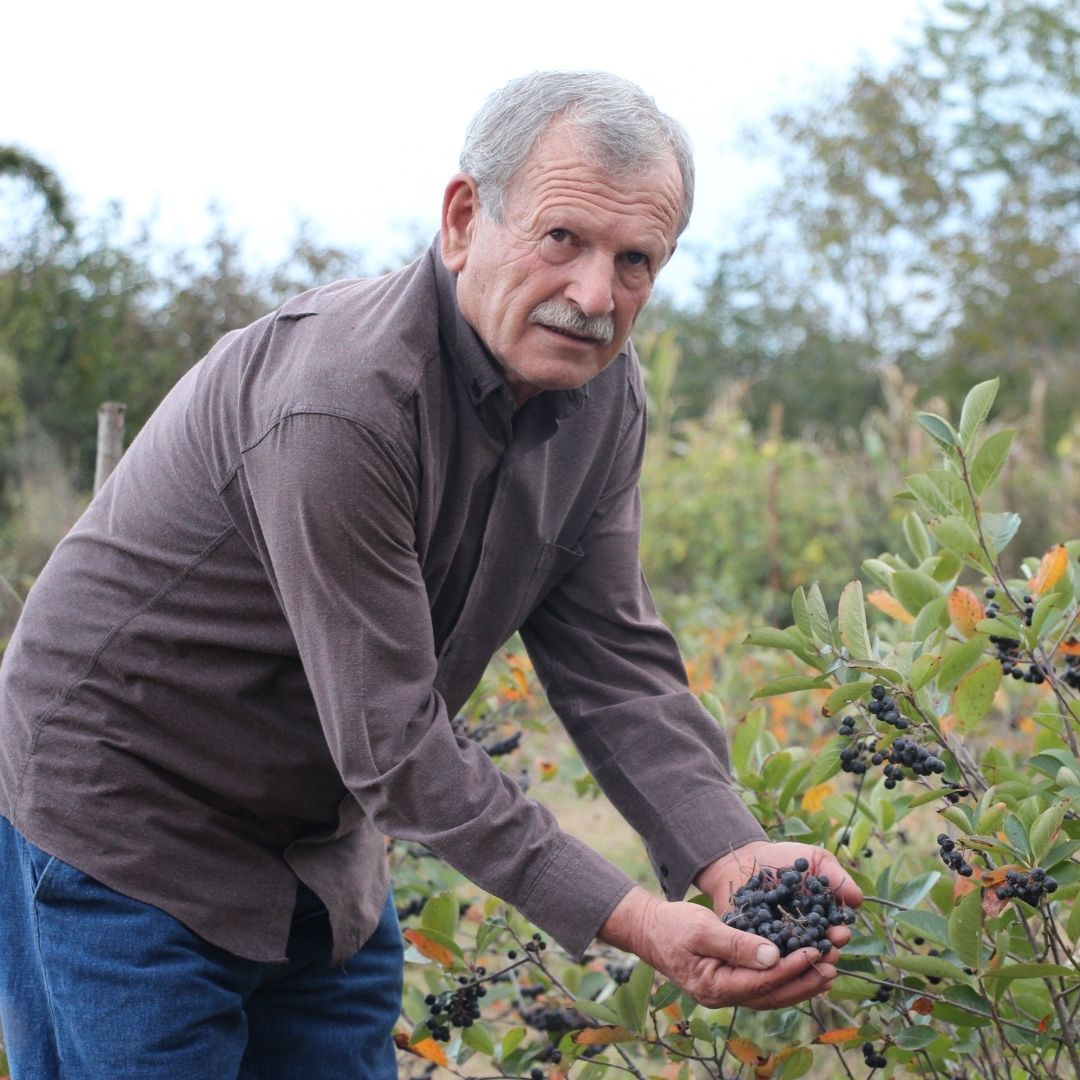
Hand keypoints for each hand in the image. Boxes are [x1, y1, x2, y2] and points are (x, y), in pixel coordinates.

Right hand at [598, 884, 844, 1009]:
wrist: (649, 929)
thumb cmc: (672, 926)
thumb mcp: (702, 928)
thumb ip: (736, 943)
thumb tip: (774, 955)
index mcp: (716, 986)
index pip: (762, 981)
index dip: (792, 967)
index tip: (816, 951)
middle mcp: (723, 996)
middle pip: (772, 994)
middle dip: (804, 981)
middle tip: (833, 966)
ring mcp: (726, 992)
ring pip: (771, 994)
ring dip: (800, 982)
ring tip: (827, 970)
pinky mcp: (729, 982)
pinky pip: (763, 986)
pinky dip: (785, 978)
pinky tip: (802, 969)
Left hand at [695, 839, 863, 968]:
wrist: (746, 859)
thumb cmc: (785, 858)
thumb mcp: (814, 860)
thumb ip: (835, 877)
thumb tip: (858, 899)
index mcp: (820, 921)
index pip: (834, 932)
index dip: (839, 935)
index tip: (841, 933)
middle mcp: (802, 937)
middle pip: (817, 951)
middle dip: (824, 953)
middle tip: (826, 953)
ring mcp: (779, 944)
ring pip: (793, 960)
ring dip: (800, 963)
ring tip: (803, 959)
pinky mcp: (754, 945)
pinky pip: (763, 957)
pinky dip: (770, 961)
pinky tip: (773, 960)